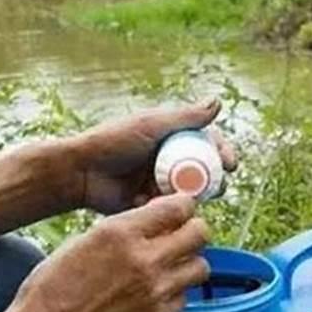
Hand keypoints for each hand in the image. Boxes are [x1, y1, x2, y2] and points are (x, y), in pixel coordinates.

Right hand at [0, 194, 209, 311]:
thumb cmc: (53, 288)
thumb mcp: (85, 241)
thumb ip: (123, 229)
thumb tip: (149, 221)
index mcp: (121, 233)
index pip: (178, 207)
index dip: (182, 206)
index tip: (179, 210)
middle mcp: (144, 259)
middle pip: (198, 234)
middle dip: (192, 230)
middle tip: (181, 234)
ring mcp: (154, 291)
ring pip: (199, 266)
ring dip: (187, 262)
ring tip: (170, 264)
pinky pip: (184, 297)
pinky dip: (175, 292)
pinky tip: (156, 291)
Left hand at [72, 98, 236, 214]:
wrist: (81, 173)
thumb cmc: (112, 141)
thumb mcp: (151, 125)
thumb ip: (184, 117)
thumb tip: (218, 102)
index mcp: (172, 137)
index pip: (208, 143)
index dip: (222, 152)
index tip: (230, 163)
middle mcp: (170, 159)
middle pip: (205, 170)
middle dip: (217, 180)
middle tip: (219, 187)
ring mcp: (161, 182)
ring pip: (192, 192)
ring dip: (198, 197)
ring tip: (197, 200)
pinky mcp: (151, 204)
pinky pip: (171, 209)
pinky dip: (173, 209)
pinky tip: (167, 206)